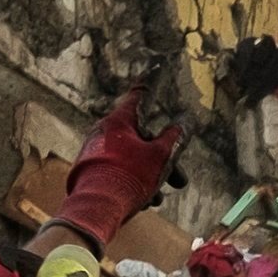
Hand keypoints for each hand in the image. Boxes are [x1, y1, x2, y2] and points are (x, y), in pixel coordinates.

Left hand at [45, 86, 185, 252]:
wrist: (94, 209)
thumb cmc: (129, 178)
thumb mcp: (161, 157)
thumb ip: (176, 137)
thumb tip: (187, 119)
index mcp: (120, 120)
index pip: (141, 94)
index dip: (154, 82)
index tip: (159, 66)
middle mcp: (104, 131)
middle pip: (141, 135)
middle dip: (163, 155)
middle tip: (179, 176)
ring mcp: (95, 151)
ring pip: (131, 156)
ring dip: (150, 174)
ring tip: (159, 196)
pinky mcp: (90, 171)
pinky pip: (119, 169)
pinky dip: (134, 180)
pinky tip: (144, 200)